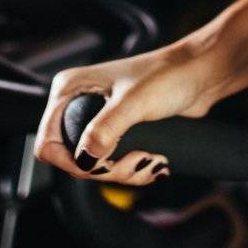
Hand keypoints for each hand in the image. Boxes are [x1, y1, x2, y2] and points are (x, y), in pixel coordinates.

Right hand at [33, 41, 222, 185]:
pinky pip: (113, 164)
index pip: (47, 141)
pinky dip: (132, 170)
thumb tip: (85, 159)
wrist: (199, 75)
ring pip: (95, 166)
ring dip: (124, 173)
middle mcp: (78, 104)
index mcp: (70, 90)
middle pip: (73, 160)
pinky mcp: (117, 131)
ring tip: (151, 161)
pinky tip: (153, 161)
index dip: (70, 162)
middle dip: (106, 170)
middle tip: (137, 162)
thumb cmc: (169, 75)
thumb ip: (106, 129)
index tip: (101, 165)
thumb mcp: (134, 102)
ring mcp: (98, 119)